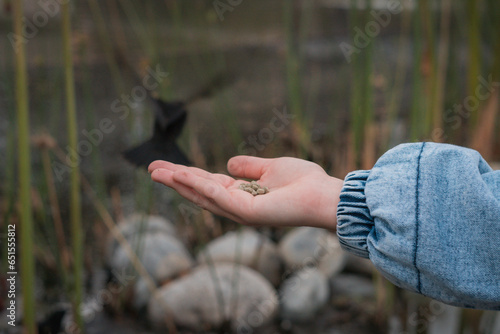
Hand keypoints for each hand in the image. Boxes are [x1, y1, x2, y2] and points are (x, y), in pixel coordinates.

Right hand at [149, 156, 342, 230]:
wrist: (324, 195)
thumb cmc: (303, 182)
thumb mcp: (271, 168)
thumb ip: (249, 167)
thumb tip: (230, 163)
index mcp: (242, 194)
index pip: (208, 184)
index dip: (187, 175)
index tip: (167, 166)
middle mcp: (237, 205)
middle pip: (199, 191)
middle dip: (175, 180)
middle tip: (151, 169)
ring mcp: (240, 210)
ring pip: (202, 195)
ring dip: (179, 182)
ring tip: (156, 171)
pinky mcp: (246, 212)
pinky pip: (217, 196)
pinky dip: (198, 185)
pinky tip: (181, 174)